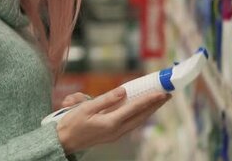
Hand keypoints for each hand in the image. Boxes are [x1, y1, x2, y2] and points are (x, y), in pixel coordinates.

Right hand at [56, 87, 170, 153]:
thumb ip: (106, 99)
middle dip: (155, 105)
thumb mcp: (86, 108)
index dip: (149, 100)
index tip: (161, 92)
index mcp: (110, 123)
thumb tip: (123, 91)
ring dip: (150, 111)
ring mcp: (116, 134)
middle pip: (141, 117)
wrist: (64, 141)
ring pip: (138, 121)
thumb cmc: (72, 123)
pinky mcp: (113, 135)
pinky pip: (131, 124)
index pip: (135, 108)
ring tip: (159, 101)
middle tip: (167, 94)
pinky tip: (142, 110)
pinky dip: (140, 115)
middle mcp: (116, 131)